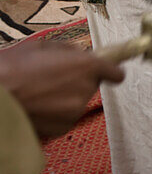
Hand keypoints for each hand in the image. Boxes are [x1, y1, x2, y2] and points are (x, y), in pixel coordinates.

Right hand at [0, 41, 123, 137]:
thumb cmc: (12, 68)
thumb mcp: (41, 46)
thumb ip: (68, 50)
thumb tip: (79, 54)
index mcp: (86, 66)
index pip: (116, 72)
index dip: (110, 70)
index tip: (106, 70)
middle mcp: (86, 90)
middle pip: (93, 85)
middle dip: (79, 80)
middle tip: (55, 77)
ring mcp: (75, 111)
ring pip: (78, 101)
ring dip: (66, 97)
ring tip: (40, 91)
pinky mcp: (63, 127)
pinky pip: (66, 116)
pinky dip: (56, 112)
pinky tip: (37, 106)